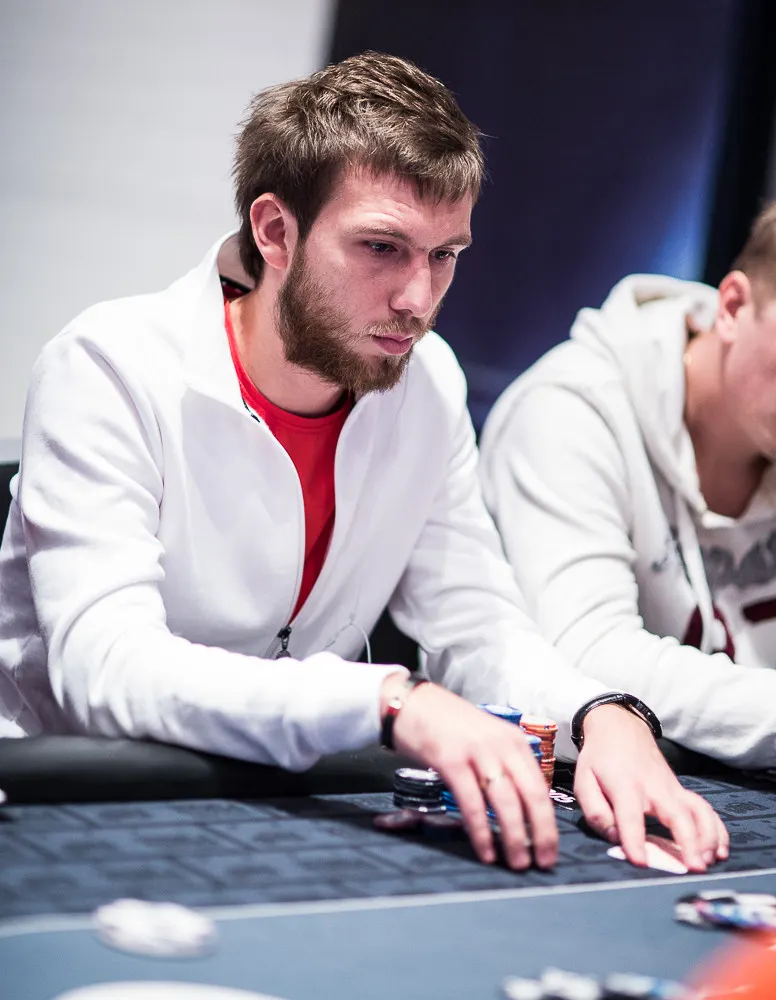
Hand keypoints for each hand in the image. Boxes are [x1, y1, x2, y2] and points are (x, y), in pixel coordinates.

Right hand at [383, 676, 556, 869]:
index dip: (548, 823)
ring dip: (515, 838)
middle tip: (542, 864)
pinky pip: (472, 803)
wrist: (411, 703)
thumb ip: (503, 765)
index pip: (540, 787)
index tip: (550, 849)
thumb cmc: (447, 725)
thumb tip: (520, 809)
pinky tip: (485, 851)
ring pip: (506, 802)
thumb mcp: (486, 739)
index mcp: (514, 741)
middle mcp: (501, 745)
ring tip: (517, 863)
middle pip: (531, 796)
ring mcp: (477, 752)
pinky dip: (481, 831)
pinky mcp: (451, 760)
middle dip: (540, 834)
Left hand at [574, 705, 729, 871]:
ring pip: (698, 812)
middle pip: (677, 814)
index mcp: (624, 785)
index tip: (641, 863)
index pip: (630, 815)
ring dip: (708, 838)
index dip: (634, 840)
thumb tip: (613, 837)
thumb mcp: (583, 779)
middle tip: (694, 868)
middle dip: (688, 842)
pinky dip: (717, 829)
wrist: (620, 727)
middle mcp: (654, 787)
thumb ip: (595, 810)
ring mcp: (672, 788)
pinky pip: (705, 809)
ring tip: (708, 862)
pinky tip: (720, 849)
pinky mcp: (681, 790)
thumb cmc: (600, 758)